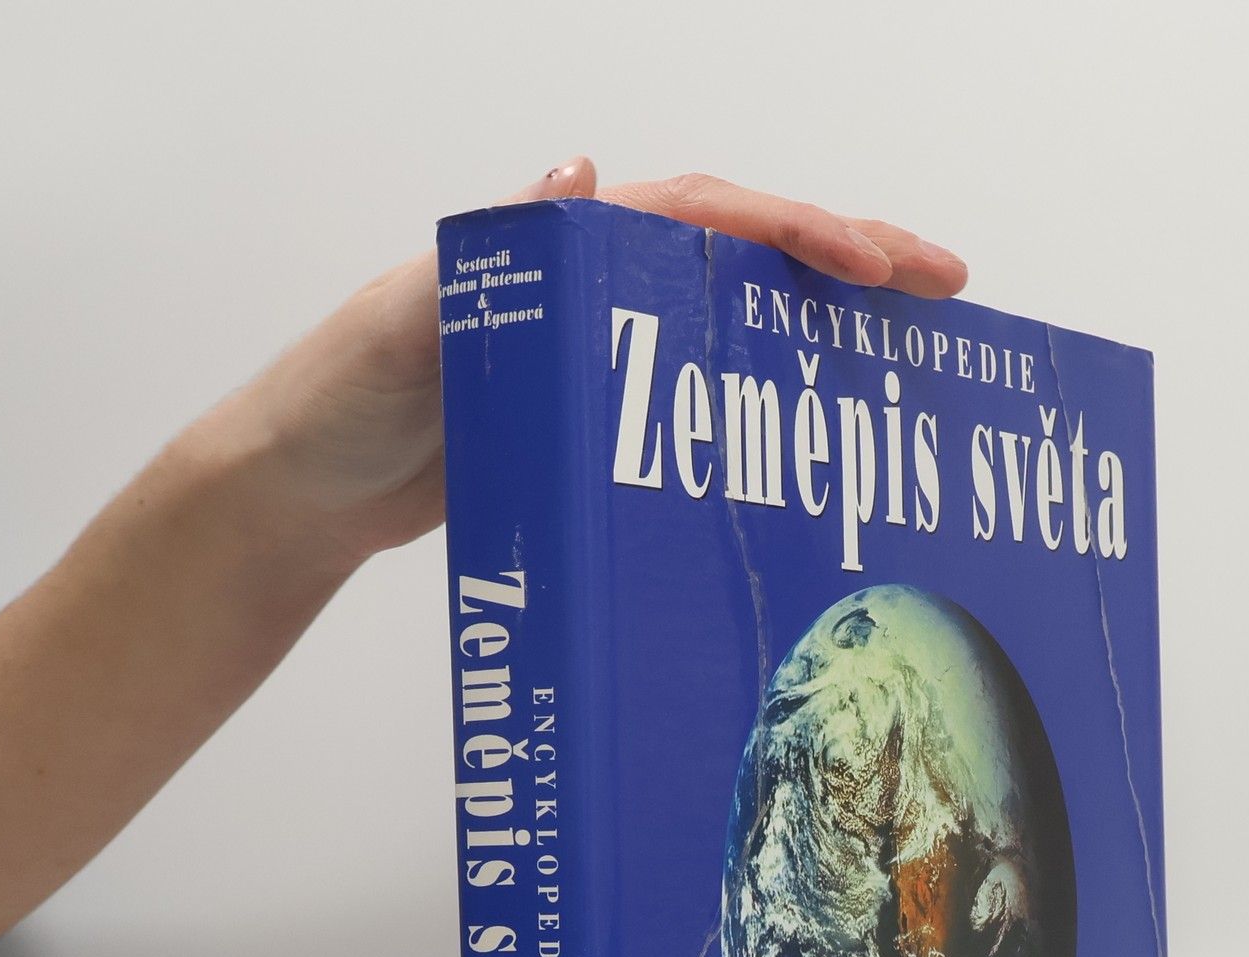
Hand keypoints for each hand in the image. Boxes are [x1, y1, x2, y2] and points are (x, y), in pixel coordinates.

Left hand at [217, 159, 969, 565]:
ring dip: (831, 324)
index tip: (870, 264)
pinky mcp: (599, 417)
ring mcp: (604, 353)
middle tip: (945, 285)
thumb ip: (493, 258)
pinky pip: (707, 394)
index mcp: (564, 246)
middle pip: (748, 255)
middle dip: (852, 258)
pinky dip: (773, 398)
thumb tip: (584, 176)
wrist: (303, 488)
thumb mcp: (405, 316)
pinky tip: (826, 426)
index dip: (795, 232)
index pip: (706, 218)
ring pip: (741, 320)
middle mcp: (597, 287)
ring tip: (917, 342)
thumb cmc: (337, 398)